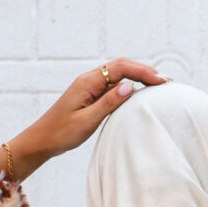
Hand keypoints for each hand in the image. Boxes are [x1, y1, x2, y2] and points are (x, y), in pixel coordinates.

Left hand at [0, 58, 165, 183]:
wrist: (41, 140)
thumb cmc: (61, 133)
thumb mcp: (87, 121)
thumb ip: (108, 103)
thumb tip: (129, 86)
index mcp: (88, 82)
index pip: (121, 68)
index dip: (143, 72)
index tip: (160, 81)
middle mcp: (89, 80)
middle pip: (122, 66)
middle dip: (144, 71)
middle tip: (166, 81)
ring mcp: (90, 87)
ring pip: (119, 75)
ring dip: (138, 77)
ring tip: (158, 85)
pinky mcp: (91, 96)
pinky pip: (113, 86)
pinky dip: (129, 85)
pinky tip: (140, 93)